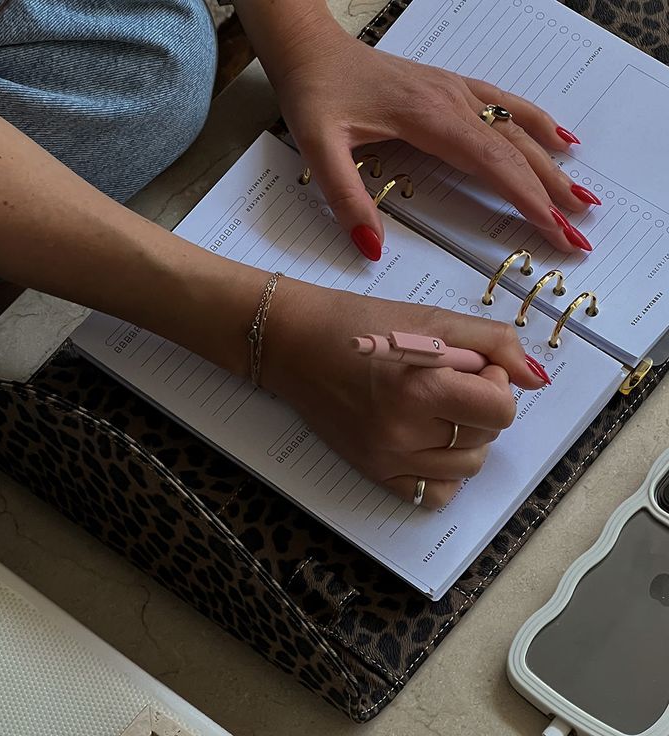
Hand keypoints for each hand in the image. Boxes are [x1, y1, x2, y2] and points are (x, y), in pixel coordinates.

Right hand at [261, 280, 548, 507]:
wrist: (295, 345)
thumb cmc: (359, 323)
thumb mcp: (431, 319)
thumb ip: (492, 342)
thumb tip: (536, 378)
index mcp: (420, 388)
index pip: (501, 410)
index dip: (496, 383)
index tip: (473, 367)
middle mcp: (404, 432)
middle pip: (486, 439)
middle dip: (482, 407)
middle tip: (450, 382)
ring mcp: (387, 458)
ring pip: (466, 469)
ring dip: (467, 440)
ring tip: (438, 410)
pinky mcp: (373, 472)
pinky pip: (432, 496)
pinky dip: (443, 474)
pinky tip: (428, 443)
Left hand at [274, 28, 599, 258]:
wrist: (311, 50)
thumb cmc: (316, 96)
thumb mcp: (318, 150)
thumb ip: (346, 199)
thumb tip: (373, 248)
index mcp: (427, 119)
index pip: (491, 164)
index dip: (526, 199)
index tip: (554, 231)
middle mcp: (451, 102)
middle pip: (515, 151)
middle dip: (551, 193)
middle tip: (579, 231)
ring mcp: (455, 92)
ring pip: (517, 129)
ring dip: (552, 164)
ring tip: (582, 195)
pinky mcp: (449, 88)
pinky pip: (504, 105)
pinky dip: (537, 123)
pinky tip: (557, 138)